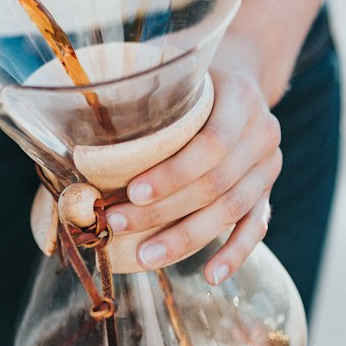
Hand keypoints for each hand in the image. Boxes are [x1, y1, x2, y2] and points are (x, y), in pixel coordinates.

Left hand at [103, 46, 282, 284]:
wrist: (242, 74)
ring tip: (146, 256)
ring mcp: (268, 165)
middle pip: (216, 184)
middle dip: (164, 211)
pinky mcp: (267, 191)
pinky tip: (210, 275)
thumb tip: (76, 121)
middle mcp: (262, 133)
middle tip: (118, 224)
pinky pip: (255, 227)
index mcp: (241, 98)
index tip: (131, 191)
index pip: (211, 143)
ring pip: (231, 211)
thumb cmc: (192, 77)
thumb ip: (143, 91)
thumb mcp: (175, 70)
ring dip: (186, 238)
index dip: (172, 172)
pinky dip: (234, 254)